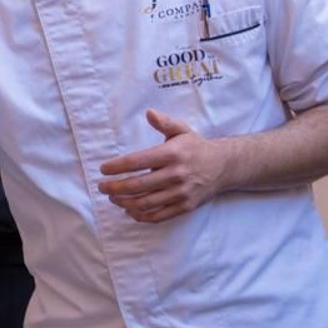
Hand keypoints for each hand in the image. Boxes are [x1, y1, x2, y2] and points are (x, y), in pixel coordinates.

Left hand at [98, 109, 228, 222]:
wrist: (224, 166)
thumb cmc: (196, 148)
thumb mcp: (182, 131)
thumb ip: (164, 123)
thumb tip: (149, 112)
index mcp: (171, 154)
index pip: (136, 162)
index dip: (116, 167)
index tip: (104, 169)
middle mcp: (176, 174)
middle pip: (137, 185)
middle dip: (114, 188)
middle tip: (102, 187)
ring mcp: (181, 192)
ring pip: (145, 202)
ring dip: (124, 202)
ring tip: (113, 198)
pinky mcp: (185, 206)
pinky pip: (159, 215)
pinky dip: (141, 215)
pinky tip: (130, 210)